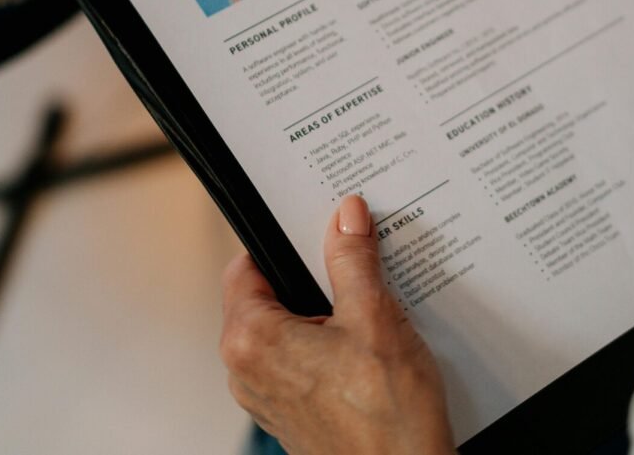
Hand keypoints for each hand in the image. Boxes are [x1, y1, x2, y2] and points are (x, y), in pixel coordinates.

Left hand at [220, 196, 455, 454]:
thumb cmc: (387, 417)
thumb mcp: (373, 316)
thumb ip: (352, 259)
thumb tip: (345, 217)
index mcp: (251, 341)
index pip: (246, 267)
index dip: (283, 242)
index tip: (315, 226)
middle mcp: (248, 372)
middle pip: (268, 297)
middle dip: (311, 274)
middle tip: (351, 256)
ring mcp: (270, 397)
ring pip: (288, 330)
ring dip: (325, 310)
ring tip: (368, 299)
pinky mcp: (295, 414)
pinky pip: (302, 361)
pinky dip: (329, 342)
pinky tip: (371, 339)